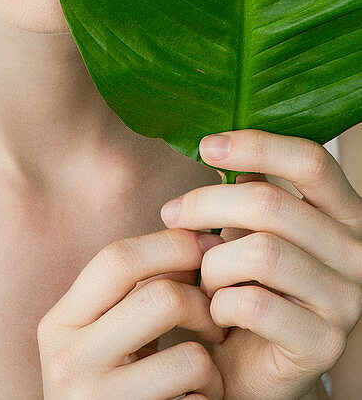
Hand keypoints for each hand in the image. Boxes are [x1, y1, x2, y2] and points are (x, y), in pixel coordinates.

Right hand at [37, 227, 227, 397]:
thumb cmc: (110, 385)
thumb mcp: (102, 336)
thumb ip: (130, 292)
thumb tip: (199, 237)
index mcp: (58, 324)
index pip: (117, 259)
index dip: (169, 244)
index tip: (204, 248)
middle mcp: (68, 362)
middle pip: (160, 299)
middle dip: (203, 304)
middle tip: (214, 319)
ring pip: (191, 357)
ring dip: (212, 366)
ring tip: (203, 375)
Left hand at [160, 128, 361, 399]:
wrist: (252, 370)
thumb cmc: (247, 285)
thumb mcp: (248, 228)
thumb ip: (247, 190)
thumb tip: (217, 146)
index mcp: (345, 214)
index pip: (311, 161)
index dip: (257, 146)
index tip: (206, 145)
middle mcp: (358, 254)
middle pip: (271, 204)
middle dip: (207, 204)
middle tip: (172, 215)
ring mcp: (347, 302)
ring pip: (260, 252)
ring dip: (213, 262)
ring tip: (203, 277)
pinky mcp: (324, 345)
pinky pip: (254, 303)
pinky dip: (220, 304)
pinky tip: (216, 313)